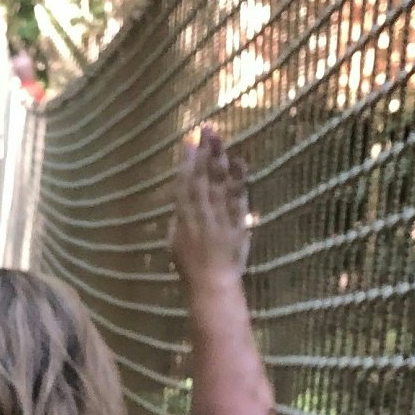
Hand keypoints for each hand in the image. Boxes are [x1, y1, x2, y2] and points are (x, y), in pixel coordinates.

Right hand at [170, 124, 250, 285]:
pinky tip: (241, 161)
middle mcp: (202, 214)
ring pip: (220, 183)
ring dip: (221, 158)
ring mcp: (222, 218)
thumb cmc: (189, 268)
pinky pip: (239, 197)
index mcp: (183, 218)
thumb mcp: (173, 243)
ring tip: (221, 138)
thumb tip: (181, 201)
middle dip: (205, 151)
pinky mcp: (238, 223)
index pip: (184, 184)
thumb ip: (177, 220)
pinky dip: (240, 179)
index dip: (187, 161)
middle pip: (203, 177)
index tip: (189, 141)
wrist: (213, 285)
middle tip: (207, 128)